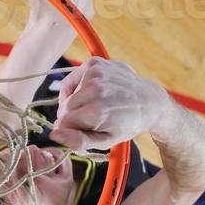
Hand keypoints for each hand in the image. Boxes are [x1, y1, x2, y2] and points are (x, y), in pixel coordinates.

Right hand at [49, 57, 170, 151]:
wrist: (150, 101)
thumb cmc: (128, 123)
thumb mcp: (106, 140)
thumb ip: (79, 141)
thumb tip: (54, 135)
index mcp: (97, 111)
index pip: (63, 123)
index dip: (70, 130)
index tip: (82, 131)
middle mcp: (95, 89)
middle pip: (64, 109)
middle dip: (73, 116)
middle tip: (92, 119)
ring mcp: (95, 73)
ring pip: (68, 95)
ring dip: (75, 102)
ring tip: (95, 105)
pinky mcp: (94, 63)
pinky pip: (72, 80)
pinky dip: (77, 88)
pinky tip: (92, 93)